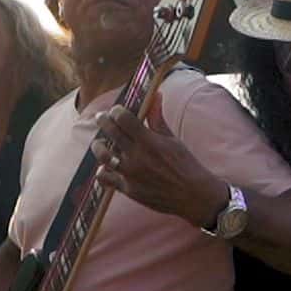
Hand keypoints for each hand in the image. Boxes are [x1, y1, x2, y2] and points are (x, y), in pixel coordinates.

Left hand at [91, 100, 226, 228]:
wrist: (192, 195)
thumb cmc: (185, 165)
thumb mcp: (172, 140)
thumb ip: (158, 118)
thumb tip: (155, 95)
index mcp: (149, 141)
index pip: (123, 118)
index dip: (116, 111)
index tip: (116, 111)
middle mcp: (137, 156)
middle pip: (110, 132)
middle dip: (103, 121)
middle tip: (102, 119)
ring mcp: (131, 174)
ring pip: (103, 155)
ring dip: (98, 146)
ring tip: (99, 143)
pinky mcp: (128, 189)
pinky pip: (105, 179)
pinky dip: (102, 172)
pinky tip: (105, 167)